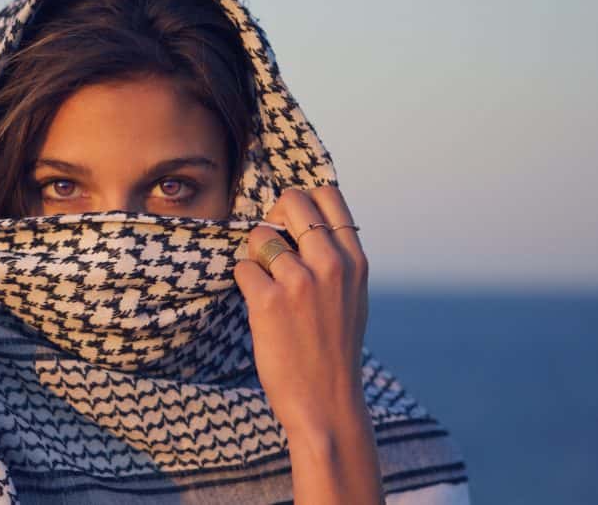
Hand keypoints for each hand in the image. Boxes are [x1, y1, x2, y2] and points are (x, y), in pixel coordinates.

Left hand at [233, 186, 368, 435]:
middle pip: (291, 201)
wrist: (326, 402)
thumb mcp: (353, 295)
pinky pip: (242, 267)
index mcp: (354, 260)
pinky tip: (260, 307)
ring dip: (256, 258)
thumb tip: (306, 219)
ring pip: (260, 236)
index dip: (302, 202)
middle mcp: (330, 264)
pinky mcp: (268, 302)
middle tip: (270, 247)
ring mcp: (299, 282)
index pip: (328, 195)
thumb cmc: (334, 348)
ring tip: (268, 287)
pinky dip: (245, 283)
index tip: (291, 224)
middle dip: (273, 217)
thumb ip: (337, 256)